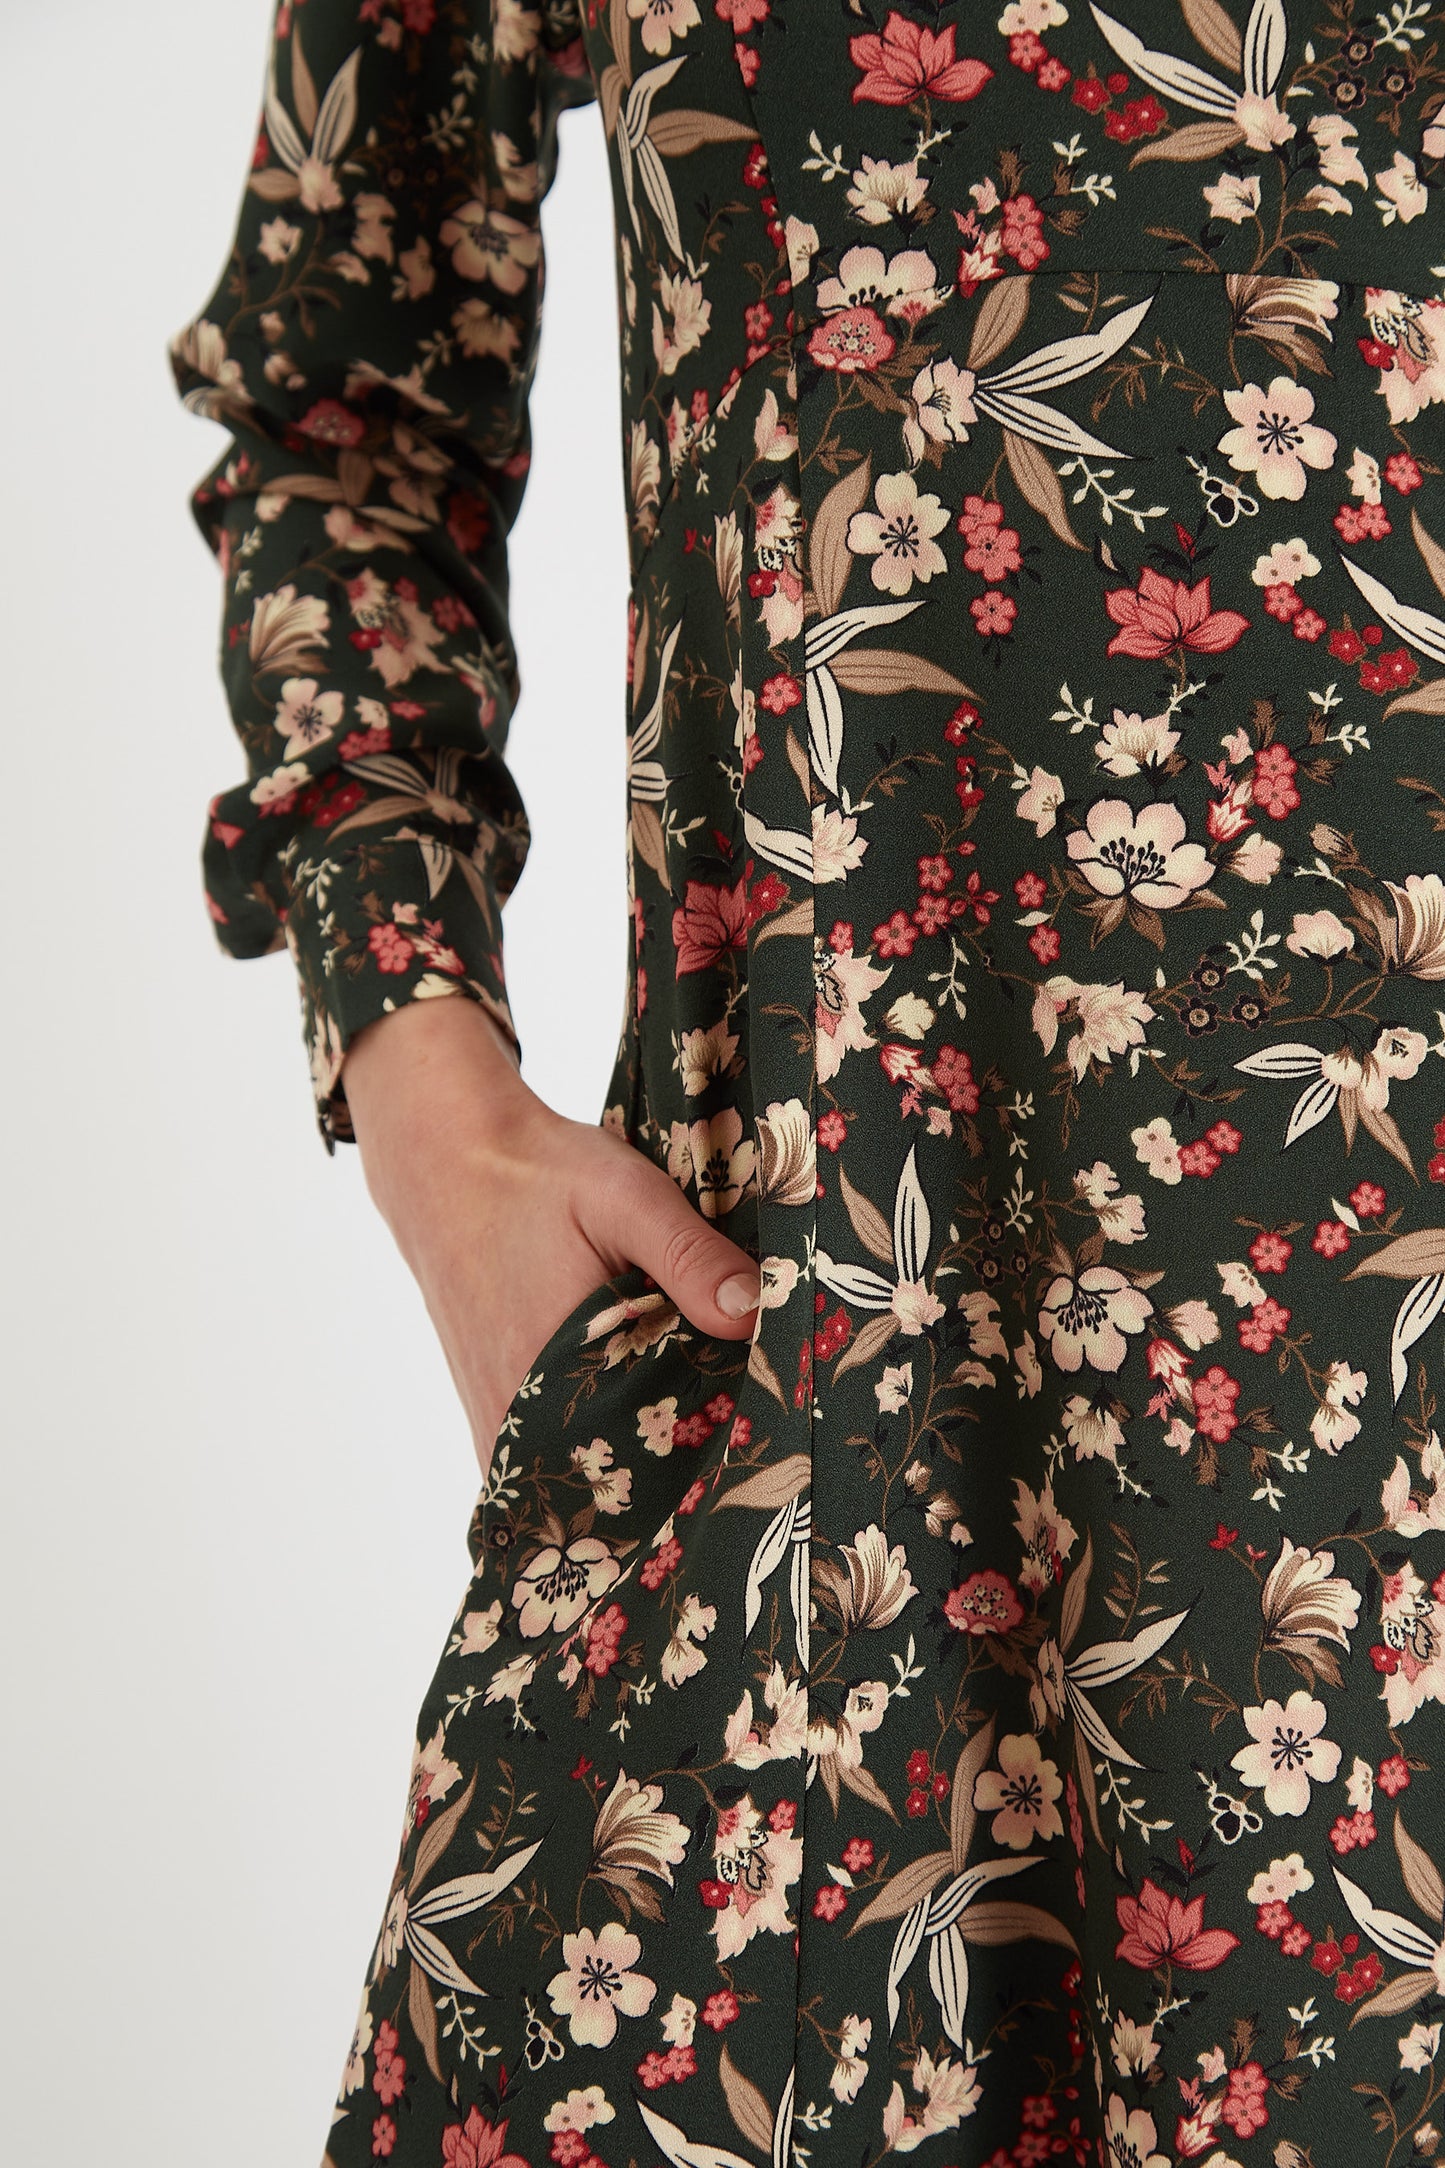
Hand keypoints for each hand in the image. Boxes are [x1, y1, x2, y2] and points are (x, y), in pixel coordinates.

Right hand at [339, 996, 760, 1471]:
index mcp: (559, 1370)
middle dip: (679, 1468)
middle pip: (619, 1482)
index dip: (714, 1448)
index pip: (655, 1454)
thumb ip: (689, 1256)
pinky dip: (593, 1456)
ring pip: (582, 1482)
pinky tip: (635, 1425)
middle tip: (735, 1433)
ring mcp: (498, 1426)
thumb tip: (754, 1316)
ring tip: (691, 1429)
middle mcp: (519, 1417)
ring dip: (636, 1467)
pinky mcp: (490, 1418)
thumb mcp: (625, 1195)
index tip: (761, 1435)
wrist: (446, 1164)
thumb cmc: (537, 1176)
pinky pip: (548, 1468)